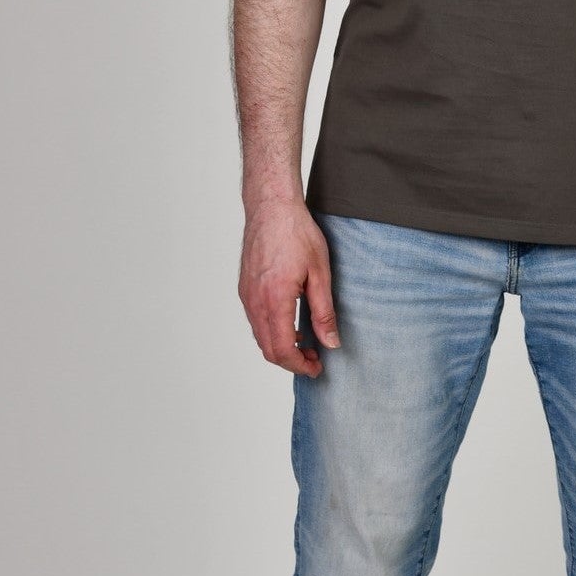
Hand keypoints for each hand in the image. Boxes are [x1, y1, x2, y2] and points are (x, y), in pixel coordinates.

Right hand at [239, 198, 340, 376]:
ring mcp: (246, 295)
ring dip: (281, 347)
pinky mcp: (244, 288)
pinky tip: (291, 324)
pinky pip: (255, 321)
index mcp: (275, 300)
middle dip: (291, 361)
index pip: (283, 349)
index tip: (317, 368)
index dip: (300, 366)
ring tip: (306, 342)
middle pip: (268, 349)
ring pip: (260, 336)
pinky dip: (272, 332)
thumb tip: (330, 342)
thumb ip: (324, 312)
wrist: (271, 206)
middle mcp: (255, 301)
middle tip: (314, 360)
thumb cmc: (296, 233)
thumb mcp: (320, 273)